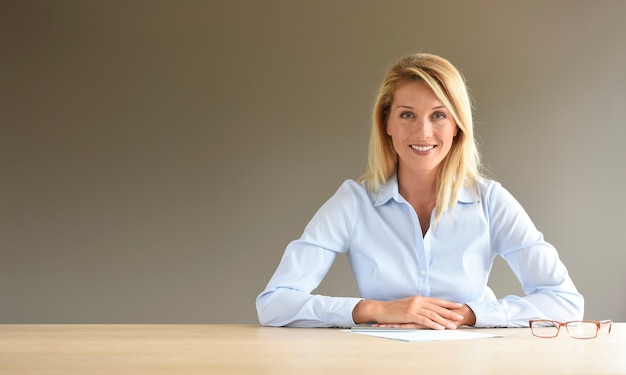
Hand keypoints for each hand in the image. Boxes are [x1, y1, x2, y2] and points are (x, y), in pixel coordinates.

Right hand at [352, 296, 474, 329]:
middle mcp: (418, 301)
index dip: (448, 303)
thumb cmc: (393, 309)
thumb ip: (418, 305)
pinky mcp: (410, 315)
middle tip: (460, 316)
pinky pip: (424, 320)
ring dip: (444, 320)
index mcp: (418, 298)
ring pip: (433, 314)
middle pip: (437, 307)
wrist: (381, 309)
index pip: (437, 301)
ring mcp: (414, 307)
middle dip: (450, 312)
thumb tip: (427, 309)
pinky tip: (440, 328)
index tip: (458, 305)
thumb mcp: (407, 304)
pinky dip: (433, 324)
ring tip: (453, 325)